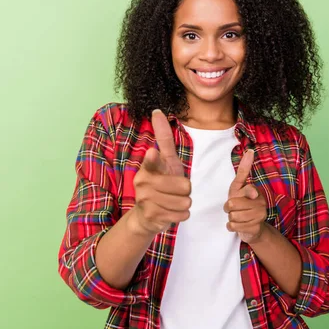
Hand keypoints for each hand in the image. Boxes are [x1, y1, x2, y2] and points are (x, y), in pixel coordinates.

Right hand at [129, 109, 191, 235]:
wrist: (147, 216)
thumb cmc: (161, 183)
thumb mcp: (166, 160)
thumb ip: (164, 138)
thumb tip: (157, 111)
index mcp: (147, 168)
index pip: (152, 161)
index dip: (154, 159)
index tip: (153, 153)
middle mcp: (143, 182)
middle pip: (184, 186)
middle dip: (186, 191)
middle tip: (175, 191)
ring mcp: (146, 200)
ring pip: (185, 202)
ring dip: (184, 203)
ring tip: (173, 201)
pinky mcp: (152, 216)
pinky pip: (182, 215)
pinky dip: (181, 215)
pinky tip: (170, 212)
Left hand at [223, 149, 268, 243]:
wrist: (251, 226)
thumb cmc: (241, 202)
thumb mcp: (239, 185)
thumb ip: (244, 170)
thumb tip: (250, 150)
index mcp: (256, 192)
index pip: (246, 190)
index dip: (234, 197)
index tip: (242, 199)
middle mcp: (261, 203)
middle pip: (233, 204)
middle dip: (228, 208)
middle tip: (234, 209)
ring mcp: (260, 217)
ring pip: (233, 216)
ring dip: (230, 218)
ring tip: (237, 216)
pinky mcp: (255, 228)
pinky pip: (234, 226)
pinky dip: (231, 226)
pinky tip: (238, 225)